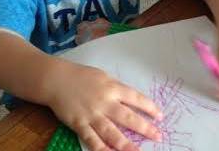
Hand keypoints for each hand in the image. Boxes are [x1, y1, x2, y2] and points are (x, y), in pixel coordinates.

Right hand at [47, 61, 162, 150]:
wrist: (57, 79)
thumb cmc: (82, 76)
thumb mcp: (103, 76)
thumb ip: (116, 88)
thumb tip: (130, 99)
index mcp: (112, 87)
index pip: (136, 98)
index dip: (149, 107)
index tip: (160, 116)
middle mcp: (105, 102)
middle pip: (128, 117)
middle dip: (144, 128)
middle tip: (158, 136)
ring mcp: (92, 114)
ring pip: (112, 132)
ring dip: (126, 144)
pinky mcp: (79, 124)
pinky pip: (92, 139)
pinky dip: (101, 149)